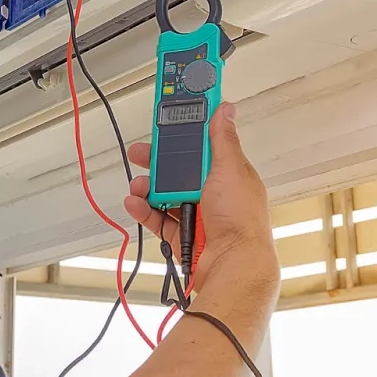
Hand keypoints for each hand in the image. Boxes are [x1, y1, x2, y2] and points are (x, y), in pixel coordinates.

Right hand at [123, 103, 279, 296]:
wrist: (233, 267)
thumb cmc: (240, 221)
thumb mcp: (230, 170)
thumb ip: (222, 139)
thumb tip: (225, 109)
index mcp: (228, 173)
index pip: (204, 142)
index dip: (186, 129)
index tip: (169, 115)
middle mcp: (213, 193)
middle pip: (179, 168)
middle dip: (157, 160)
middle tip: (141, 153)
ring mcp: (197, 214)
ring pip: (165, 193)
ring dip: (147, 187)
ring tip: (139, 187)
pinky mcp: (183, 234)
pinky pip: (158, 218)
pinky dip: (144, 210)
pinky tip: (135, 203)